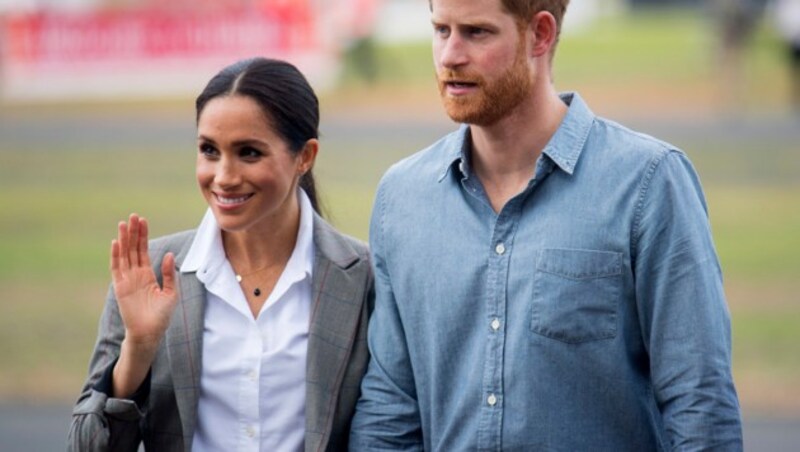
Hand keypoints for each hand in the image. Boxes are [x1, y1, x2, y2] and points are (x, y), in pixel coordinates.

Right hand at [111, 214, 177, 351]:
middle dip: (134, 232)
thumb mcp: (171, 292)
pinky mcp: (120, 287)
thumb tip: (171, 255)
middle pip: (133, 249)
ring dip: (124, 239)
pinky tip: (117, 242)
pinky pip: (116, 268)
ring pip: (124, 255)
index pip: (144, 250)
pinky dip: (116, 255)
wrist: (150, 333)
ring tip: (124, 223)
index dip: (143, 236)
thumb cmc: (161, 316)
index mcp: (148, 274)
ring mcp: (127, 280)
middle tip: (133, 216)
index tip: (143, 220)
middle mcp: (135, 274)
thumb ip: (169, 274)